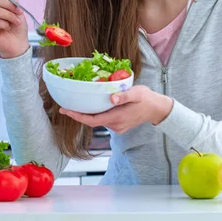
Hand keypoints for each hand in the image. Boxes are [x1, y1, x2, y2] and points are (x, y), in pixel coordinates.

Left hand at [59, 85, 173, 133]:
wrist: (157, 109)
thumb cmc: (147, 99)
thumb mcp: (136, 93)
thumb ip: (123, 96)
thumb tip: (111, 99)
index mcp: (117, 117)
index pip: (92, 120)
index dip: (78, 116)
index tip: (66, 111)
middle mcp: (115, 125)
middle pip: (92, 121)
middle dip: (78, 114)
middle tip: (64, 107)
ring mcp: (117, 127)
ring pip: (98, 121)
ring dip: (87, 114)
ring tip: (76, 104)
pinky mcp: (119, 125)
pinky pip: (103, 120)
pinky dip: (95, 114)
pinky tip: (91, 105)